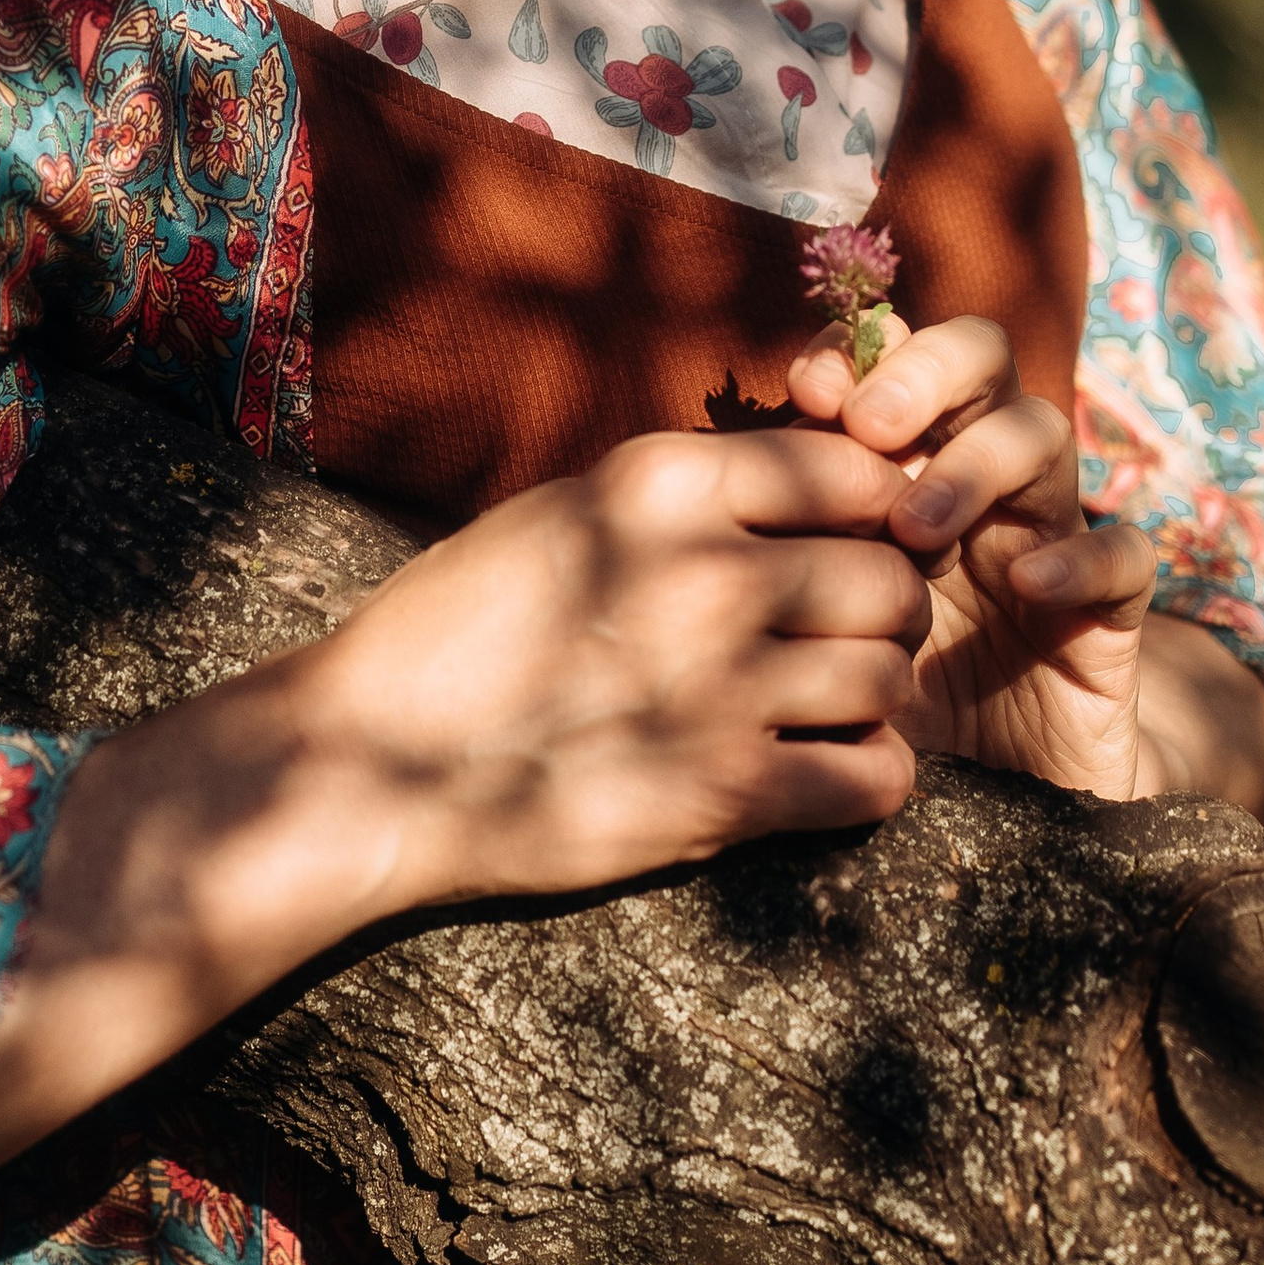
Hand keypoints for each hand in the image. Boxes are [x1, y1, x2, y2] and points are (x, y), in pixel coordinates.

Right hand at [307, 421, 928, 910]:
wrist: (374, 763)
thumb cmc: (459, 627)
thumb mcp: (563, 512)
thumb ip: (679, 496)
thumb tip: (795, 484)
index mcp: (663, 485)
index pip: (848, 470)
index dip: (871, 509)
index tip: (851, 542)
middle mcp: (707, 572)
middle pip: (890, 575)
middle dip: (885, 607)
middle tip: (849, 635)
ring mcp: (721, 686)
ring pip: (889, 675)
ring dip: (876, 694)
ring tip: (833, 706)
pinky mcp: (722, 794)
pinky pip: (873, 779)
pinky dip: (872, 779)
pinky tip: (833, 774)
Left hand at [789, 313, 1154, 802]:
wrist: (983, 817)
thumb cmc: (877, 707)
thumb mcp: (815, 625)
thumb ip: (784, 550)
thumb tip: (709, 479)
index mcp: (904, 469)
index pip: (896, 360)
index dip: (860, 352)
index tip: (807, 387)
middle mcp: (980, 486)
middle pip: (984, 360)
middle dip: (929, 370)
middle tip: (872, 424)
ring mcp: (1048, 541)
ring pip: (1046, 435)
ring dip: (979, 463)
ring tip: (919, 530)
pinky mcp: (1107, 618)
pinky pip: (1125, 556)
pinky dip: (1082, 557)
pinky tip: (1028, 586)